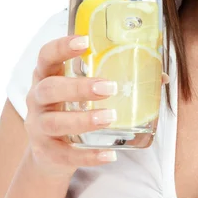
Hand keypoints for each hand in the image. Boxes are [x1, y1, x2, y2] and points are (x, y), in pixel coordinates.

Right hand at [24, 35, 169, 178]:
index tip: (85, 41)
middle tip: (110, 87)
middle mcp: (36, 99)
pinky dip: (89, 156)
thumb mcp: (82, 90)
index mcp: (46, 75)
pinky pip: (65, 155)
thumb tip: (160, 76)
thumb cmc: (72, 107)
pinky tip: (110, 153)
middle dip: (79, 87)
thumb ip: (114, 77)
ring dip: (84, 120)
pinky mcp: (46, 153)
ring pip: (55, 123)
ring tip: (110, 117)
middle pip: (50, 89)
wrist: (49, 151)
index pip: (46, 55)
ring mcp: (38, 127)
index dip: (62, 46)